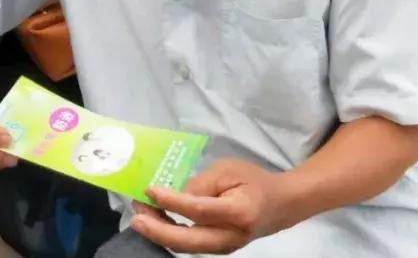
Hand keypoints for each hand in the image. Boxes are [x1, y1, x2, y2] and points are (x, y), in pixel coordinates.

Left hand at [132, 158, 293, 253]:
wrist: (281, 203)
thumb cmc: (254, 180)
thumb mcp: (227, 170)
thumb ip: (201, 184)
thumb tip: (174, 196)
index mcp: (239, 212)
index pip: (199, 210)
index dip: (172, 202)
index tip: (149, 190)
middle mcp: (232, 236)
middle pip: (190, 240)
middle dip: (158, 231)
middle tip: (135, 217)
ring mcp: (226, 246)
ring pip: (188, 246)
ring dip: (160, 232)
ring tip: (139, 215)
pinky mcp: (218, 247)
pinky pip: (191, 244)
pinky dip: (170, 234)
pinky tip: (154, 220)